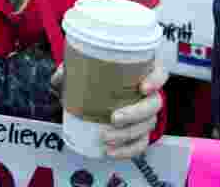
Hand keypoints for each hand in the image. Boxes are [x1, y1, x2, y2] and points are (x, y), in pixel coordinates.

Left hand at [49, 62, 167, 157]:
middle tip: (114, 118)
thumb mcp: (86, 69)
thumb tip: (59, 77)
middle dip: (136, 114)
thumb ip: (73, 70)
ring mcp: (148, 115)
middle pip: (154, 104)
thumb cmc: (98, 77)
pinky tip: (111, 152)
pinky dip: (127, 151)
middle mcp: (150, 94)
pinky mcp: (141, 132)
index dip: (155, 81)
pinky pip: (141, 144)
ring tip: (106, 138)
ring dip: (128, 135)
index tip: (142, 88)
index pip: (160, 73)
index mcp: (143, 73)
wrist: (99, 94)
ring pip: (148, 126)